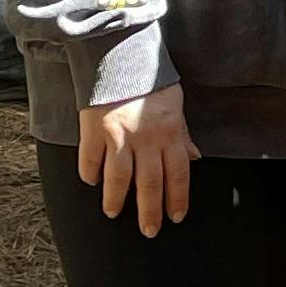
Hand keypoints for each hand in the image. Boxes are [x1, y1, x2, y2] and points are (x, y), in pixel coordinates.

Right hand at [78, 85, 196, 236]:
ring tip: (115, 213)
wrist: (122, 56)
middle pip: (150, 184)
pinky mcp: (94, 129)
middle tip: (149, 230)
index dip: (177, 199)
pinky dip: (90, 173)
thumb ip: (183, 135)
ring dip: (116, 199)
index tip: (176, 217)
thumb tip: (195, 158)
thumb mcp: (176, 107)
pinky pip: (91, 159)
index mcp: (170, 134)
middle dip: (150, 211)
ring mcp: (118, 135)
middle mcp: (146, 139)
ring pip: (119, 178)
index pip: (178, 174)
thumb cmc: (152, 82)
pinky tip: (91, 183)